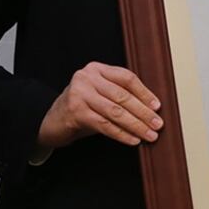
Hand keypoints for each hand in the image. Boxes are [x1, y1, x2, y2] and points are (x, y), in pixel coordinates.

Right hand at [37, 62, 162, 149]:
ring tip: (149, 135)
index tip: (157, 106)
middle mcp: (87, 78)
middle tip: (157, 124)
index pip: (126, 78)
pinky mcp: (76, 112)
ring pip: (115, 111)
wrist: (50, 121)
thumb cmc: (82, 107)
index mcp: (97, 69)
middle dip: (143, 112)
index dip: (144, 92)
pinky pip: (105, 125)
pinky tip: (133, 140)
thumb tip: (151, 108)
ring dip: (135, 125)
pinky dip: (121, 134)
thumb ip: (120, 95)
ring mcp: (80, 94)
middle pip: (122, 95)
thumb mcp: (100, 95)